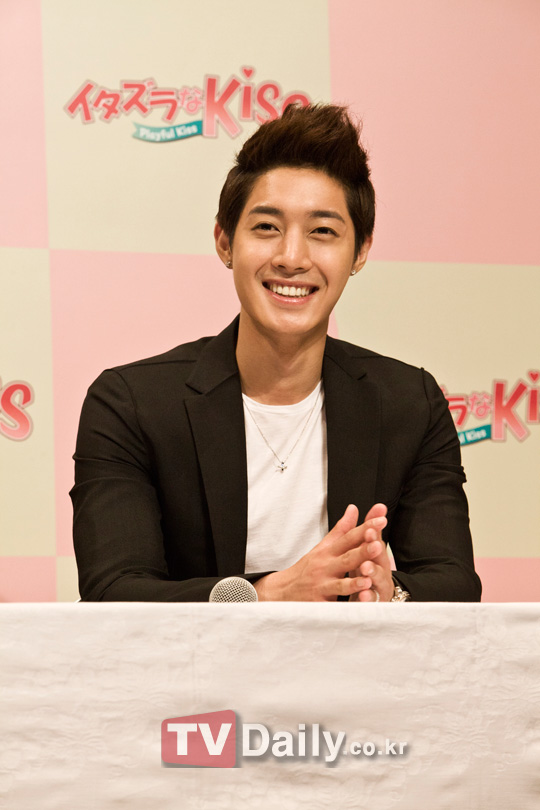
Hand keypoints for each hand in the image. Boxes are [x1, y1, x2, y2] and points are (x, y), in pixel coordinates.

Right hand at [254, 504, 387, 600]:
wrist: (283, 590)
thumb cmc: (308, 568)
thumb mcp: (323, 546)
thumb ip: (342, 529)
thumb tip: (354, 509)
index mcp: (329, 551)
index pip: (349, 537)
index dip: (365, 529)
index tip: (381, 520)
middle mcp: (326, 566)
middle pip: (346, 558)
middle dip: (362, 551)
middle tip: (378, 544)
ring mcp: (322, 585)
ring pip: (340, 584)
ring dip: (354, 581)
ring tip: (368, 576)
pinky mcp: (319, 603)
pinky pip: (333, 605)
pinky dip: (344, 606)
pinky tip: (354, 604)